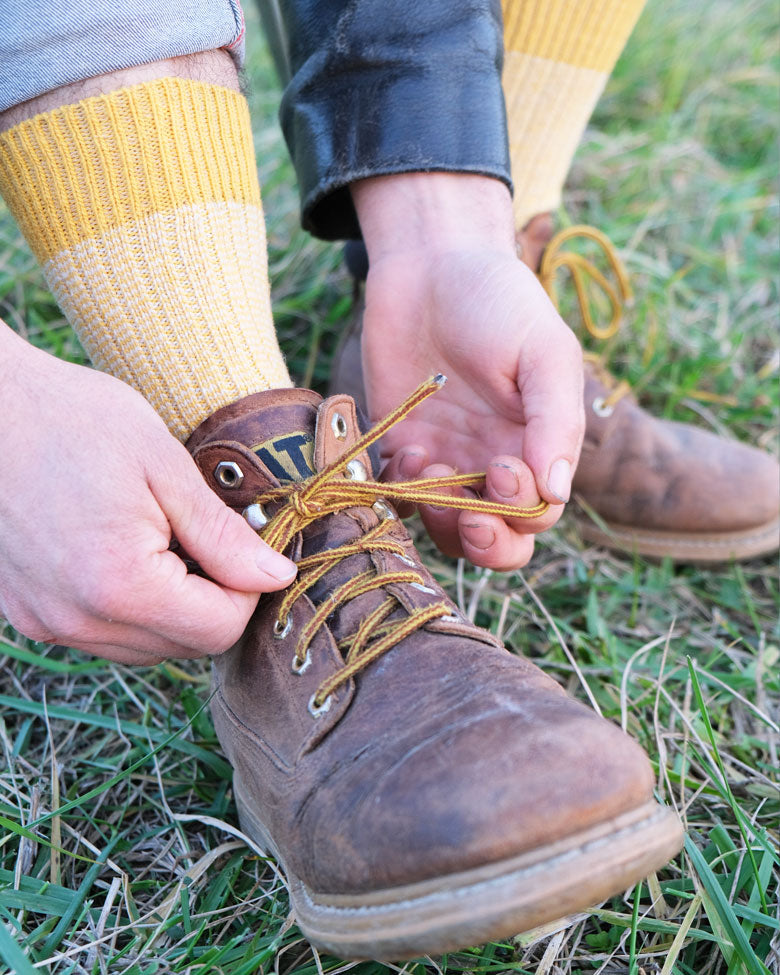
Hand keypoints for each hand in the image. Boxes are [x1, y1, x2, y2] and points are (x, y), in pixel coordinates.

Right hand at [0, 326, 296, 664]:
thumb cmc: (74, 418)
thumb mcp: (165, 466)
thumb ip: (223, 535)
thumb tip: (277, 577)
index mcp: (119, 585)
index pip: (218, 630)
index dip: (247, 590)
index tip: (241, 541)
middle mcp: (76, 620)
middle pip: (183, 646)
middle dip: (211, 599)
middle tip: (201, 533)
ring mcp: (45, 622)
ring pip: (144, 646)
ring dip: (171, 605)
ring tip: (160, 536)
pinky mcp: (26, 613)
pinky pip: (102, 632)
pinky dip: (129, 605)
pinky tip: (123, 549)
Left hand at [352, 173, 584, 569]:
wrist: (430, 263)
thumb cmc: (498, 301)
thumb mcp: (543, 352)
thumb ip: (555, 421)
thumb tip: (558, 491)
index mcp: (538, 445)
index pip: (539, 513)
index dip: (521, 510)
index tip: (501, 467)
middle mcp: (492, 463)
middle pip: (496, 540)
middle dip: (486, 542)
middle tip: (468, 515)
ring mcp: (445, 459)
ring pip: (445, 528)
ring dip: (437, 516)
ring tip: (427, 464)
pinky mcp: (399, 446)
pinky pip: (397, 496)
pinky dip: (398, 490)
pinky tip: (403, 448)